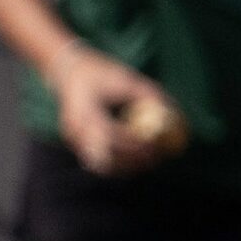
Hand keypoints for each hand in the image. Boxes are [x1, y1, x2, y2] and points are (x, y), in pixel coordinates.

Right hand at [50, 43, 179, 176]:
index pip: (112, 135)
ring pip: (101, 165)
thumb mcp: (125, 78)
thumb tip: (173, 112)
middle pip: (106, 156)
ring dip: (126, 167)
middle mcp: (75, 131)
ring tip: (148, 163)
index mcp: (84, 112)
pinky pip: (97, 163)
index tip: (156, 144)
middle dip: (133, 161)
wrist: (67, 73)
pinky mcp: (75, 146)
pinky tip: (134, 163)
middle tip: (156, 158)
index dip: (136, 143)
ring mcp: (72, 141)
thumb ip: (147, 94)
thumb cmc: (98, 72)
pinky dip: (117, 166)